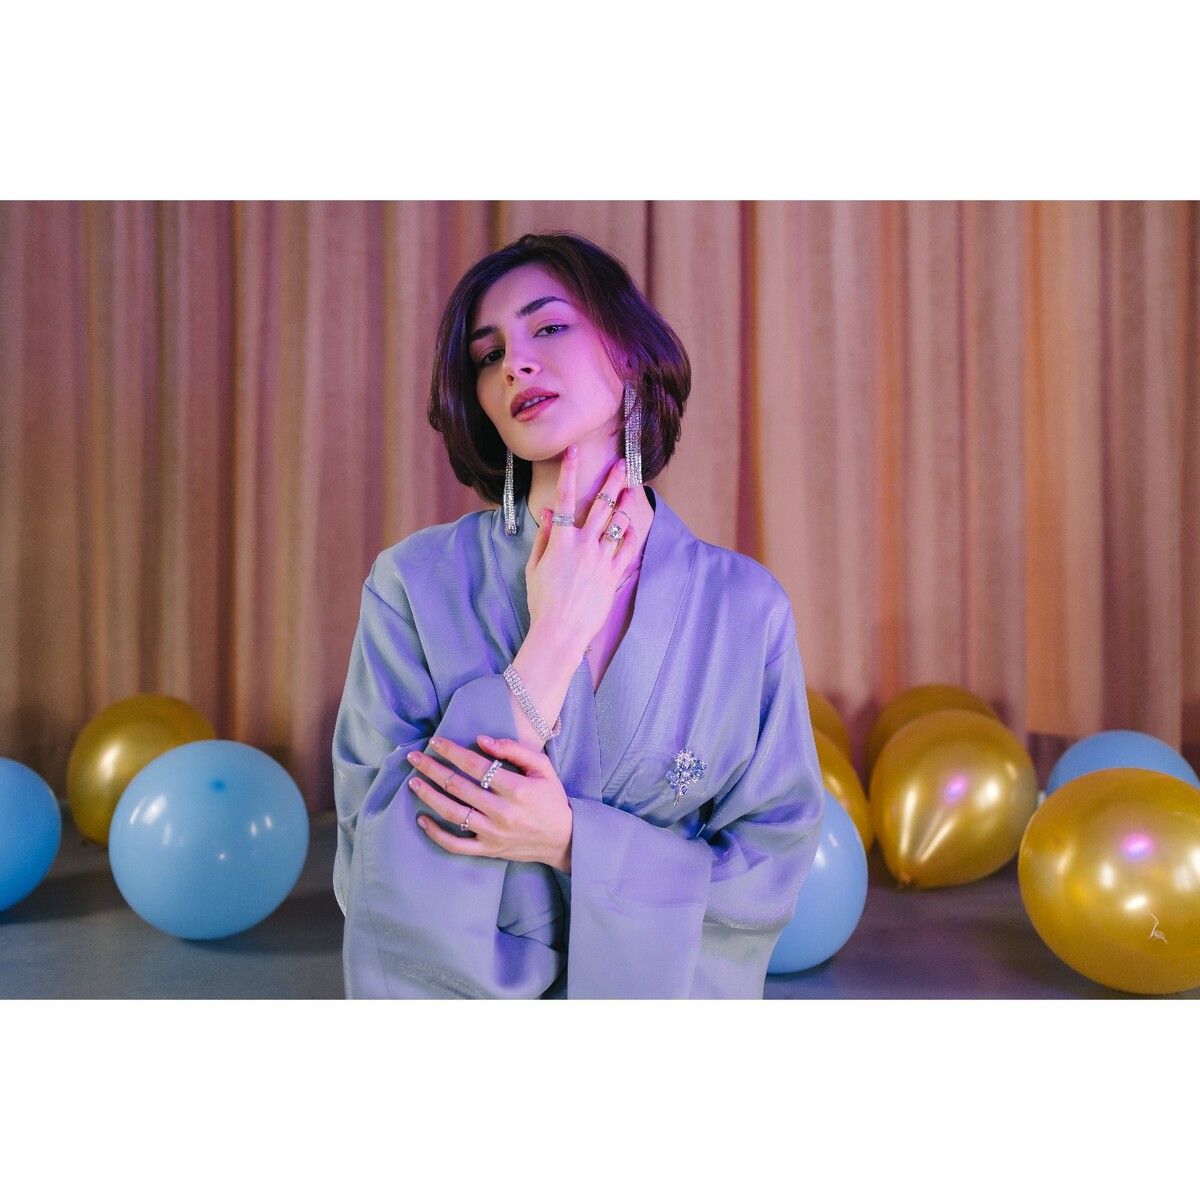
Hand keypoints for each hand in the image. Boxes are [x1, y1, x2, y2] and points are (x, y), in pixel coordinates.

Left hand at [407, 734, 572, 872]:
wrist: (563, 839)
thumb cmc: (552, 799)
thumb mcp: (543, 768)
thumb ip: (514, 750)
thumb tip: (482, 740)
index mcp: (517, 789)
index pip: (476, 765)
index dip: (452, 752)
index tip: (435, 742)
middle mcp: (502, 812)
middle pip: (457, 787)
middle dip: (432, 769)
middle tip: (414, 757)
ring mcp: (493, 834)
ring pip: (452, 813)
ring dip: (429, 796)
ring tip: (413, 782)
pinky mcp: (488, 850)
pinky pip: (455, 844)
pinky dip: (435, 833)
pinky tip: (421, 819)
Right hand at [524, 448, 642, 649]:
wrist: (560, 632)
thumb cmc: (542, 601)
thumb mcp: (534, 567)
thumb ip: (544, 537)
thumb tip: (549, 513)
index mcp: (561, 541)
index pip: (564, 497)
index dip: (568, 471)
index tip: (573, 451)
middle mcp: (584, 545)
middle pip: (602, 504)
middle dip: (613, 480)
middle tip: (622, 464)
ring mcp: (602, 559)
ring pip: (619, 523)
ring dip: (626, 504)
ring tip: (632, 489)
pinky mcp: (613, 575)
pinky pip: (627, 548)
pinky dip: (630, 534)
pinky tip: (631, 526)